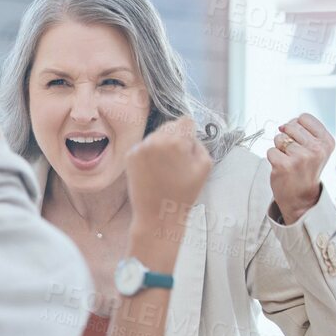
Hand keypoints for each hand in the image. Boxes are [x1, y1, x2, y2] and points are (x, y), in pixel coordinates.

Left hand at [125, 117, 212, 266]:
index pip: (185, 121)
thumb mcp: (205, 165)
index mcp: (176, 141)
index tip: (187, 149)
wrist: (158, 214)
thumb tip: (188, 132)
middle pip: (170, 125)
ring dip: (161, 145)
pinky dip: (149, 154)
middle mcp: (156, 140)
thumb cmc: (184, 193)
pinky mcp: (130, 155)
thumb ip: (199, 142)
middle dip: (175, 138)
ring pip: (156, 135)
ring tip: (164, 168)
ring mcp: (140, 147)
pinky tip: (153, 170)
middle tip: (176, 162)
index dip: (189, 134)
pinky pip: (144, 145)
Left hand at [266, 113, 333, 224]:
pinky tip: (282, 168)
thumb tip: (282, 125)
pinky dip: (273, 158)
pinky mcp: (284, 165)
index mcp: (327, 141)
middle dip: (287, 138)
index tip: (300, 141)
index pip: (304, 117)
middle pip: (290, 126)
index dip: (296, 127)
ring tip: (289, 162)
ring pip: (279, 138)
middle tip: (294, 154)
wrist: (301, 198)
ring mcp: (300, 157)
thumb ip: (305, 132)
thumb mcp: (316, 149)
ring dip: (279, 149)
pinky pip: (270, 150)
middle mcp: (316, 148)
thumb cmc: (306, 170)